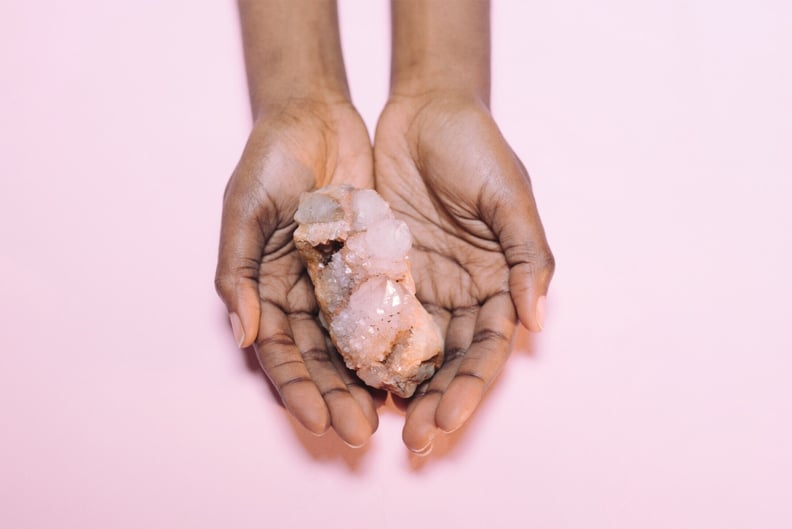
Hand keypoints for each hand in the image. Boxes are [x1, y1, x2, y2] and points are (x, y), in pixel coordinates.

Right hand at [215, 98, 378, 446]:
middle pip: (322, 359)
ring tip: (391, 415)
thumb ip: (239, 271)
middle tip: (360, 432)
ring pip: (357, 344)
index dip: (297, 388)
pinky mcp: (376, 265)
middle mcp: (305, 295)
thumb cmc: (270, 159)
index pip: (282, 352)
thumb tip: (244, 334)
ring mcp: (342, 283)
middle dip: (338, 397)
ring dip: (370, 381)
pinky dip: (398, 339)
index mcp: (268, 289)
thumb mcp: (245, 209)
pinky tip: (414, 368)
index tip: (317, 420)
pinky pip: (388, 308)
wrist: (316, 116)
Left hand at [374, 92, 554, 453]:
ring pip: (405, 349)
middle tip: (409, 439)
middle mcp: (457, 293)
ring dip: (392, 388)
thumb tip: (536, 319)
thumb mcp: (510, 195)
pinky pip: (367, 315)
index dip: (469, 388)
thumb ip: (528, 256)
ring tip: (373, 421)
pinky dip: (360, 348)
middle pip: (446, 361)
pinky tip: (346, 376)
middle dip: (431, 402)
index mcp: (496, 283)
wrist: (425, 109)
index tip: (445, 422)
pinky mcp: (377, 269)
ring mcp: (416, 284)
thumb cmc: (477, 147)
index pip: (485, 349)